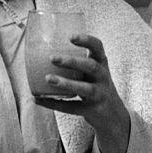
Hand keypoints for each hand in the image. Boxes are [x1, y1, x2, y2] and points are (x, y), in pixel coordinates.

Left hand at [33, 33, 130, 152]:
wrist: (113, 115)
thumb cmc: (96, 87)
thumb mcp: (92, 73)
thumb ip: (76, 64)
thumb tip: (38, 53)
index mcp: (101, 64)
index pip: (98, 48)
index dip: (86, 40)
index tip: (71, 37)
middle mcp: (103, 78)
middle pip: (92, 67)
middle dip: (73, 62)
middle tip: (52, 58)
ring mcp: (100, 95)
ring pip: (85, 88)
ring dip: (66, 83)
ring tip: (48, 78)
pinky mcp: (93, 110)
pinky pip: (73, 107)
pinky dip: (54, 103)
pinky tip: (39, 99)